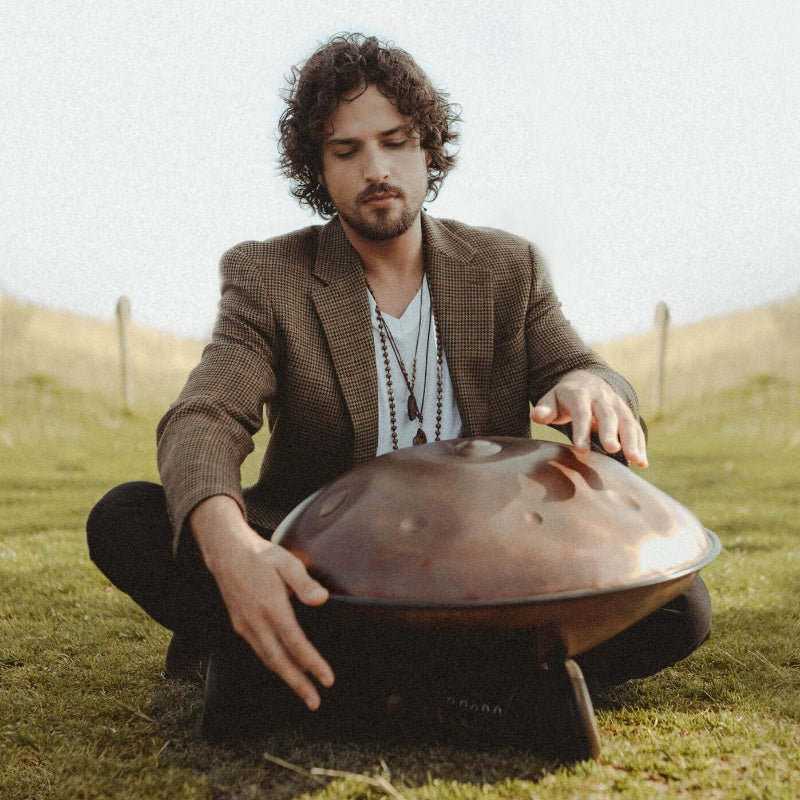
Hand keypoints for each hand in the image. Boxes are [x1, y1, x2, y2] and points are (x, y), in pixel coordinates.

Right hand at [190, 495, 333, 709]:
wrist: (227, 552)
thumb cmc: (261, 555)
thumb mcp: (286, 561)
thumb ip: (304, 582)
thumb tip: (321, 599)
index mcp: (271, 606)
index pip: (295, 643)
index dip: (312, 663)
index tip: (327, 679)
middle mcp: (256, 621)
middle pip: (279, 661)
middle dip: (298, 684)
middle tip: (315, 702)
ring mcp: (245, 625)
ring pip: (267, 659)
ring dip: (286, 678)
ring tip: (304, 692)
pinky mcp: (239, 625)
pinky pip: (259, 651)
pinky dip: (273, 664)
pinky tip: (284, 669)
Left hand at [531, 369, 647, 466]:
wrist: (586, 381)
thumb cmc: (564, 397)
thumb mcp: (551, 399)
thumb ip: (544, 408)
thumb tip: (537, 416)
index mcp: (580, 394)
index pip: (581, 411)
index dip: (581, 429)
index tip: (581, 449)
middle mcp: (602, 398)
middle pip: (608, 414)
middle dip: (611, 432)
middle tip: (612, 449)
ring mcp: (617, 405)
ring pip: (627, 421)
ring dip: (633, 440)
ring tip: (636, 460)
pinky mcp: (626, 414)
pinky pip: (635, 428)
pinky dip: (640, 444)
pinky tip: (642, 462)